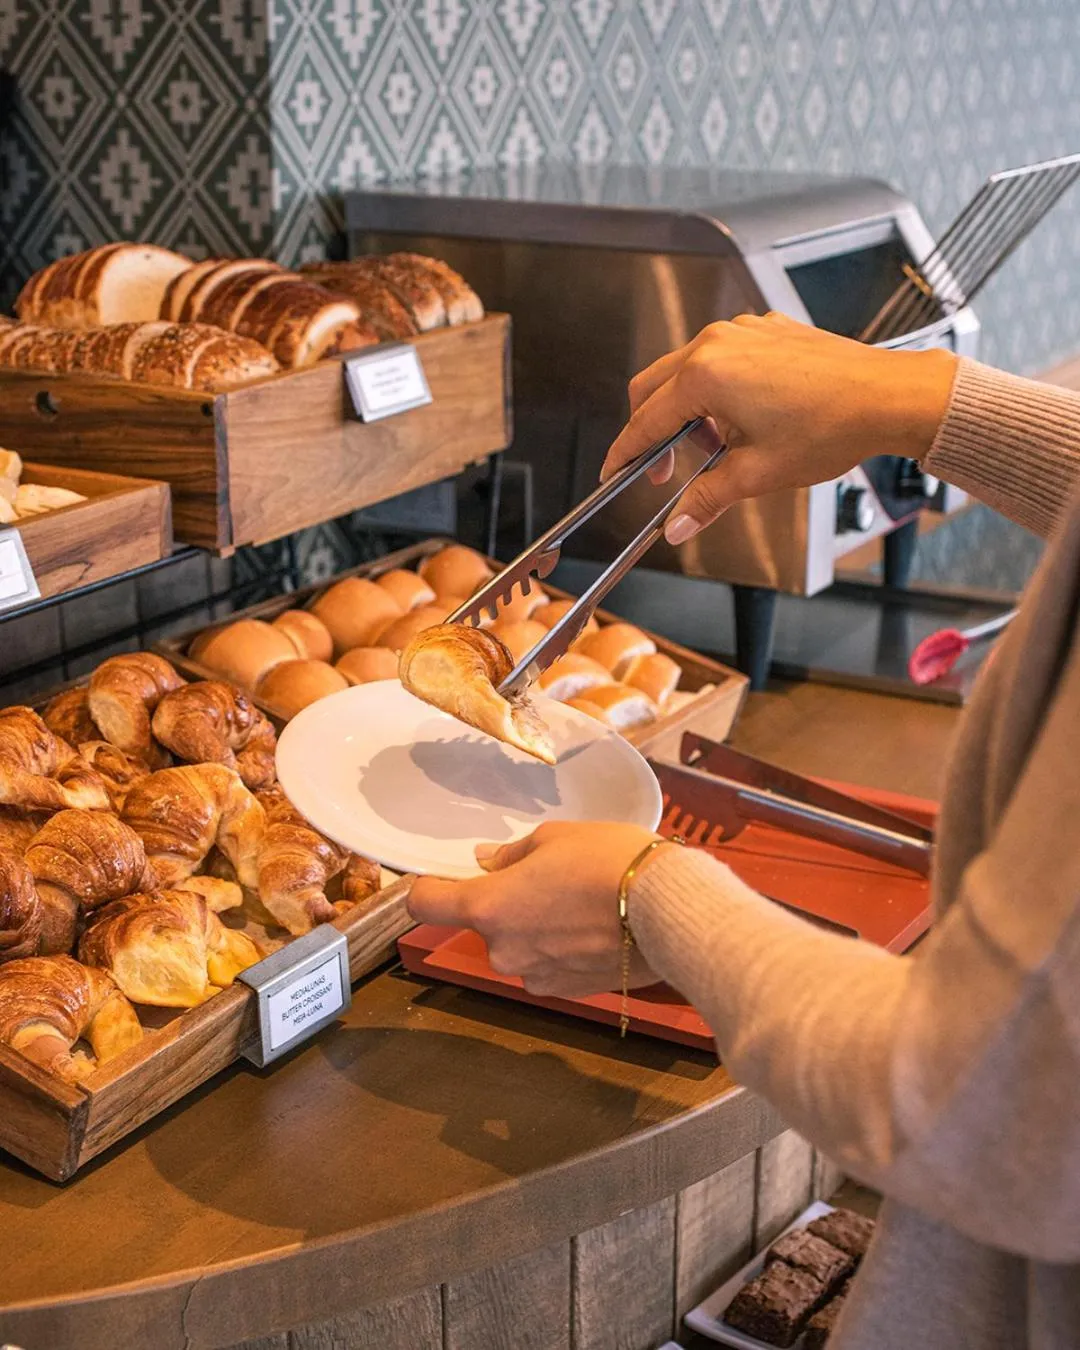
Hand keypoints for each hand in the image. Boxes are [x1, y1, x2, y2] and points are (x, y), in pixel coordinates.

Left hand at [406, 822, 663, 997]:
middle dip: (508, 905)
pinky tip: (595, 931)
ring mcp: (534, 976)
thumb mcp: (556, 838)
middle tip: (548, 879)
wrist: (669, 911)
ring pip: (520, 947)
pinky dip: (561, 951)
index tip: (439, 879)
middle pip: (485, 925)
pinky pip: (547, 967)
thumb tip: (487, 863)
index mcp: (490, 906)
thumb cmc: (609, 862)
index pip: (426, 904)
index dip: (427, 888)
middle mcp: (502, 949)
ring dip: (536, 929)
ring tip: (580, 905)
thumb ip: (512, 855)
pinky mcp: (566, 992)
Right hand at [602, 312, 957, 544]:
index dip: (626, 453)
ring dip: (688, 411)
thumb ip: (707, 498)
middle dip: (653, 431)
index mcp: (705, 375)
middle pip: (654, 387)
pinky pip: (721, 358)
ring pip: (687, 370)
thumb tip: (678, 525)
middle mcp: (718, 343)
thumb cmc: (831, 427)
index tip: (614, 471)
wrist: (888, 397)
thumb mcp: (757, 473)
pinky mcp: (767, 330)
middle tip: (665, 470)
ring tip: (718, 449)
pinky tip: (743, 422)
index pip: (646, 420)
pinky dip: (716, 390)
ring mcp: (744, 331)